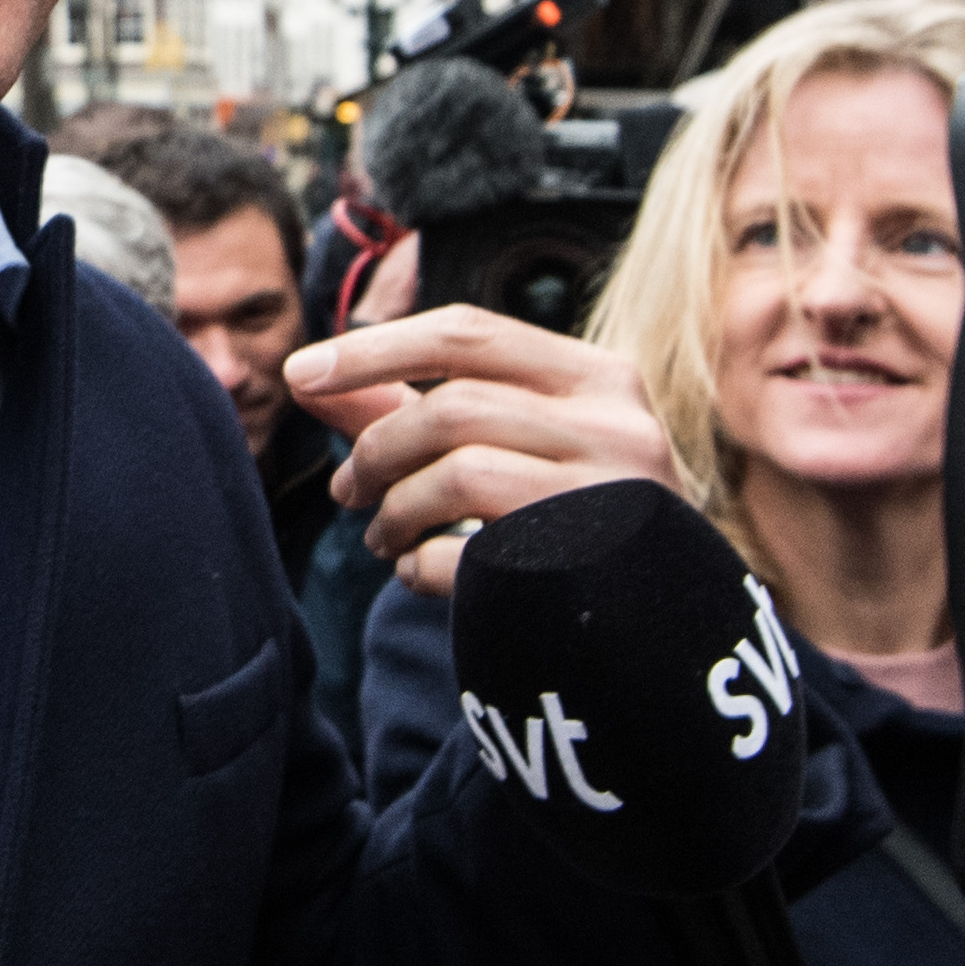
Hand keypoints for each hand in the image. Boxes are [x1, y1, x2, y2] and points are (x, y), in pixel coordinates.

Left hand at [283, 306, 676, 596]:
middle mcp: (619, 427)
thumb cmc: (569, 518)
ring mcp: (611, 499)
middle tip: (346, 490)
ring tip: (381, 535)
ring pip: (459, 476)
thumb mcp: (511, 444)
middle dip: (376, 449)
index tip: (300, 372)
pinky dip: (420, 566)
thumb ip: (409, 406)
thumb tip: (304, 375)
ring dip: (393, 510)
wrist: (664, 632)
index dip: (373, 347)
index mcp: (601, 377)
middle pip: (453, 407)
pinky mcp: (590, 571)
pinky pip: (468, 556)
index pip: (467, 334)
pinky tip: (419, 573)